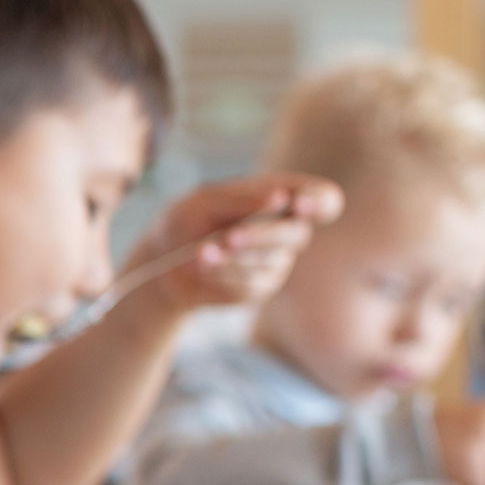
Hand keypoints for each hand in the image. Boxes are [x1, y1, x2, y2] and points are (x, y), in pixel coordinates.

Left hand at [125, 173, 342, 312]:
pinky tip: (199, 266)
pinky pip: (250, 284)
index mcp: (280, 197)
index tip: (300, 204)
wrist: (162, 263)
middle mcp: (286, 230)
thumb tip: (280, 197)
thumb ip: (241, 198)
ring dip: (232, 258)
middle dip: (262, 235)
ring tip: (199, 252)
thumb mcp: (204, 201)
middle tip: (231, 237)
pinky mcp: (260, 287)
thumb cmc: (187, 221)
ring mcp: (277, 261)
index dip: (320, 201)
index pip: (323, 199)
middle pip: (297, 234)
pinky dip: (222, 274)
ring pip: (269, 261)